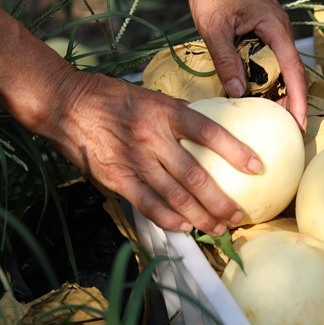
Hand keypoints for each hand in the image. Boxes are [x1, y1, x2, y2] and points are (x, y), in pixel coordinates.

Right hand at [41, 71, 258, 235]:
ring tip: (218, 227)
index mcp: (166, 112)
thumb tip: (213, 128)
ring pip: (174, 195)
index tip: (257, 167)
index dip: (235, 150)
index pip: (209, 132)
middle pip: (195, 175)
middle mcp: (152, 136)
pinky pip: (147, 204)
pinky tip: (185, 227)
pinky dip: (168, 219)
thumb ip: (180, 115)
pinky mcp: (116, 177)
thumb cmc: (114, 98)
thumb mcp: (152, 97)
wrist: (66, 103)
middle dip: (220, 200)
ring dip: (200, 215)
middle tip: (238, 214)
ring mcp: (134, 159)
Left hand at [124, 0, 307, 128]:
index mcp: (275, 27)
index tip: (298, 124)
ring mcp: (273, 31)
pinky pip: (270, 61)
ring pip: (281, 68)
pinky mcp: (263, 32)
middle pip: (292, 72)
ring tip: (270, 118)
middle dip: (290, 101)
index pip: (292, 69)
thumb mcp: (214, 28)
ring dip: (277, 92)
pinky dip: (266, 79)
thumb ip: (226, 60)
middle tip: (284, 129)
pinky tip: (255, 95)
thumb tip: (236, 94)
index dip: (296, 99)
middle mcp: (280, 30)